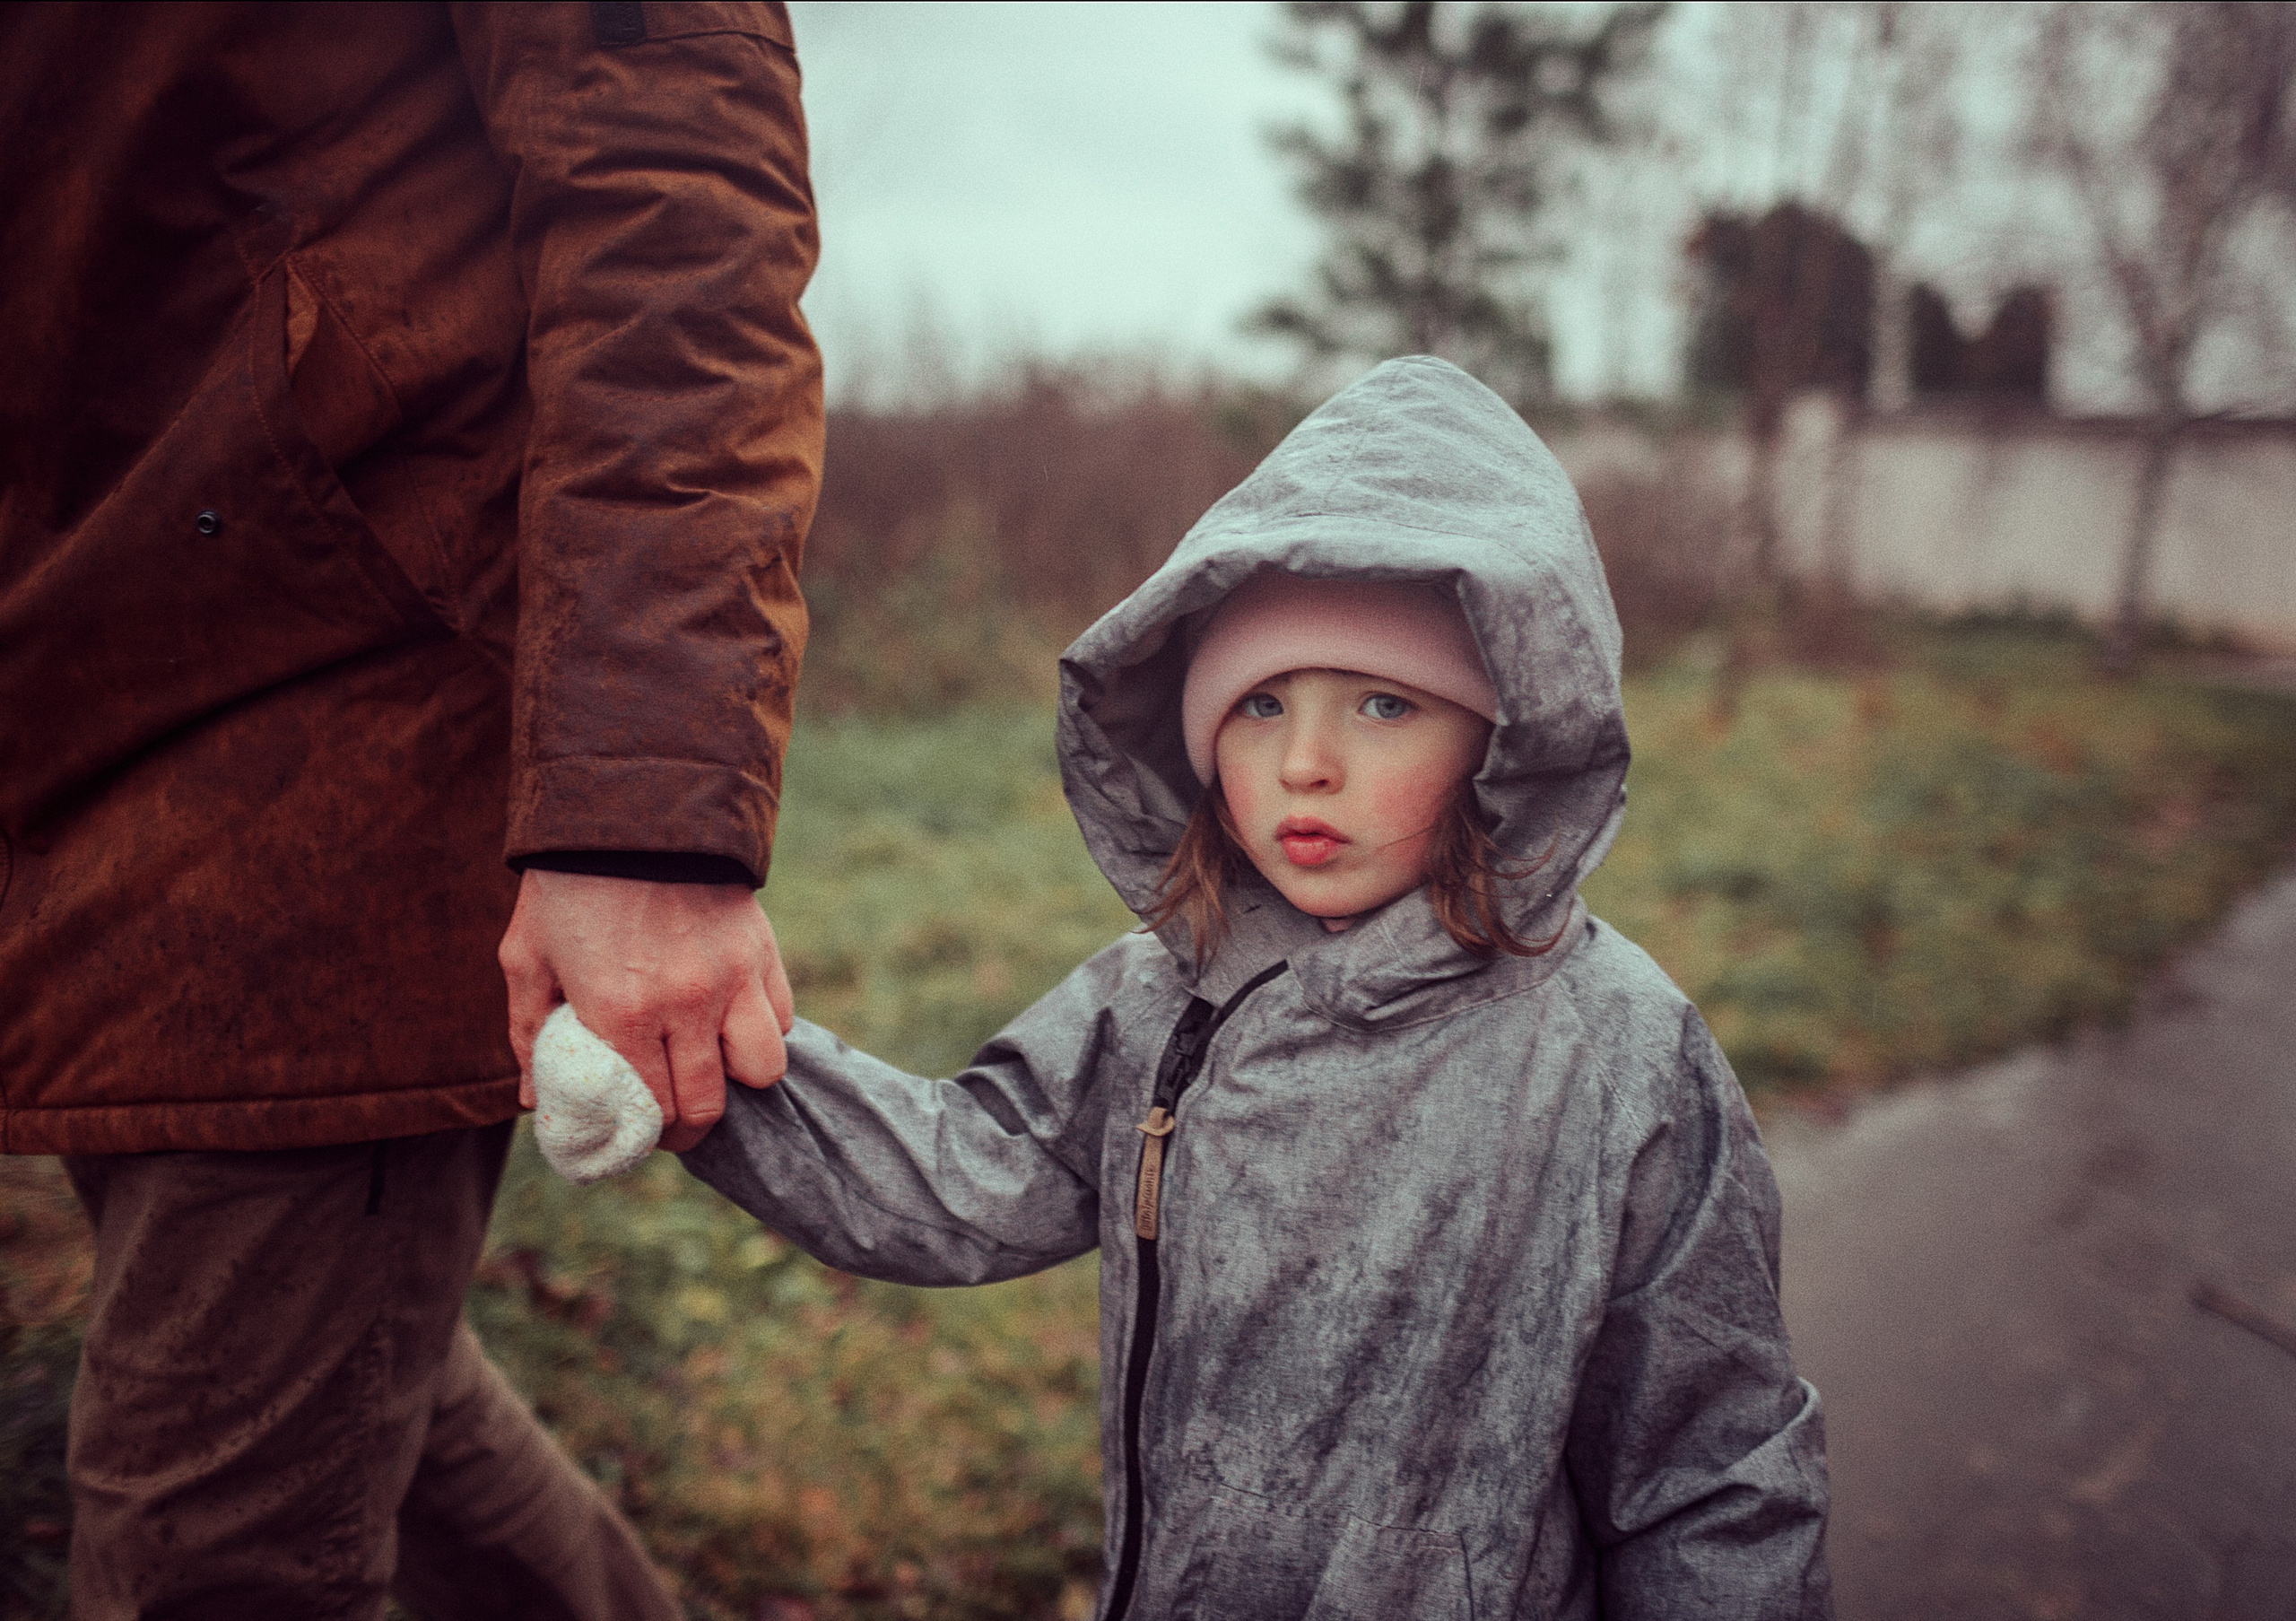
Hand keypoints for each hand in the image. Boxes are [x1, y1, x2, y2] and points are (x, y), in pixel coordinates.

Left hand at [499, 870, 795, 1151]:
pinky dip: (760, 1032)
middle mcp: (685, 1005)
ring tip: (712, 1069)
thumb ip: (527, 1032)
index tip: (636, 1133)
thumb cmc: (567, 886)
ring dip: (737, 1081)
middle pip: (707, 1105)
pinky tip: (731, 1021)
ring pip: (762, 1070)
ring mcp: (732, 979)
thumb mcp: (527, 955)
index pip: (650, 1111)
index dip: (644, 1136)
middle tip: (673, 1119)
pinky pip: (782, 1019)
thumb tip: (534, 1097)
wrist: (632, 808)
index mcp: (621, 1013)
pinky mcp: (761, 952)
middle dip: (689, 1127)